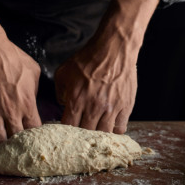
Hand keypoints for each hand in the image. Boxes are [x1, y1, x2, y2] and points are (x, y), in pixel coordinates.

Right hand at [0, 33, 41, 142]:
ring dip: (1, 141)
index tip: (33, 134)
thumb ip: (35, 89)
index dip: (35, 135)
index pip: (35, 130)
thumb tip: (32, 96)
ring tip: (2, 138)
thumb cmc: (10, 57)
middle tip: (18, 140)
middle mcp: (11, 112)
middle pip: (17, 140)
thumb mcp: (33, 70)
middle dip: (18, 142)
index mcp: (27, 104)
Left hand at [55, 0, 158, 133]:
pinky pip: (120, 128)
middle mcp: (93, 108)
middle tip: (80, 131)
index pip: (67, 127)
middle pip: (85, 133)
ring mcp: (111, 109)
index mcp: (76, 100)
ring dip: (97, 134)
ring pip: (103, 134)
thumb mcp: (63, 72)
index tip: (66, 129)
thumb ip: (59, 91)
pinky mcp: (125, 107)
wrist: (113, 49)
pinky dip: (114, 130)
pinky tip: (109, 125)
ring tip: (95, 130)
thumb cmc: (88, 59)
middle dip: (80, 135)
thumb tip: (63, 103)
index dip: (65, 131)